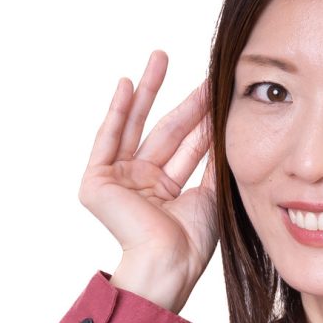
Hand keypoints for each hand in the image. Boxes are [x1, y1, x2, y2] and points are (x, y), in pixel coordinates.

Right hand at [78, 50, 217, 305]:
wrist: (169, 263)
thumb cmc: (190, 241)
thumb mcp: (210, 191)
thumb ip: (212, 158)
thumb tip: (225, 122)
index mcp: (165, 190)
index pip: (188, 145)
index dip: (203, 118)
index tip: (218, 89)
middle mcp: (140, 183)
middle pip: (165, 131)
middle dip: (182, 99)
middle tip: (198, 69)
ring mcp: (117, 181)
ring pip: (137, 127)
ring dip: (148, 92)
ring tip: (160, 58)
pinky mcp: (96, 182)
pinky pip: (107, 140)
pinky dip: (116, 112)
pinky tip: (126, 85)